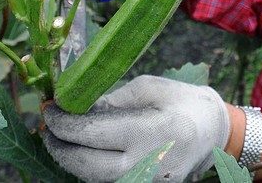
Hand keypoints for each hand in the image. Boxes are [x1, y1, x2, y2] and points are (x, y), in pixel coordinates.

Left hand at [42, 75, 229, 181]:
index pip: (92, 133)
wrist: (214, 133)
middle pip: (85, 166)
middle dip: (59, 147)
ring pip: (93, 179)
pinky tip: (81, 150)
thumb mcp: (151, 87)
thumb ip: (113, 98)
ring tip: (58, 137)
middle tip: (47, 127)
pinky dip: (89, 168)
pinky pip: (108, 181)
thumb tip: (78, 108)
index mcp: (151, 132)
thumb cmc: (184, 103)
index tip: (49, 109)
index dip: (64, 123)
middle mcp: (147, 165)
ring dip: (70, 160)